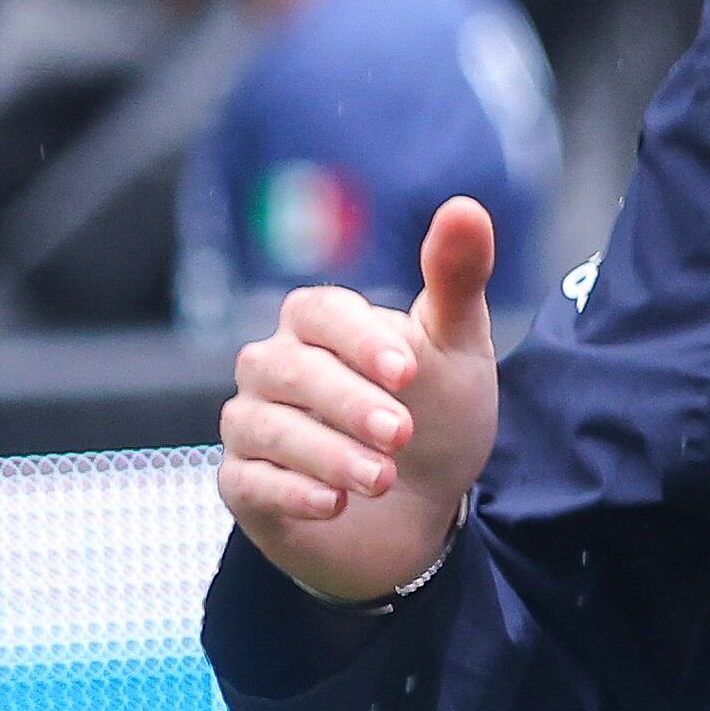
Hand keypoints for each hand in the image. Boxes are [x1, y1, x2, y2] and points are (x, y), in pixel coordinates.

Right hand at [219, 196, 502, 603]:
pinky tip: (334, 504)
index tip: (409, 372)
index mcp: (319, 325)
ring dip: (327, 454)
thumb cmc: (437, 410)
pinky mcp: (244, 484)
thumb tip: (465, 206)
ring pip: (266, 428)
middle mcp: (274, 368)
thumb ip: (455, 279)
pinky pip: (248, 482)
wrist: (428, 504)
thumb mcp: (458, 346)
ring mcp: (253, 425)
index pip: (318, 313)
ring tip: (383, 478)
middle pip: (288, 371)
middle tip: (402, 434)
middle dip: (347, 403)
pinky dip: (291, 494)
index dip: (357, 340)